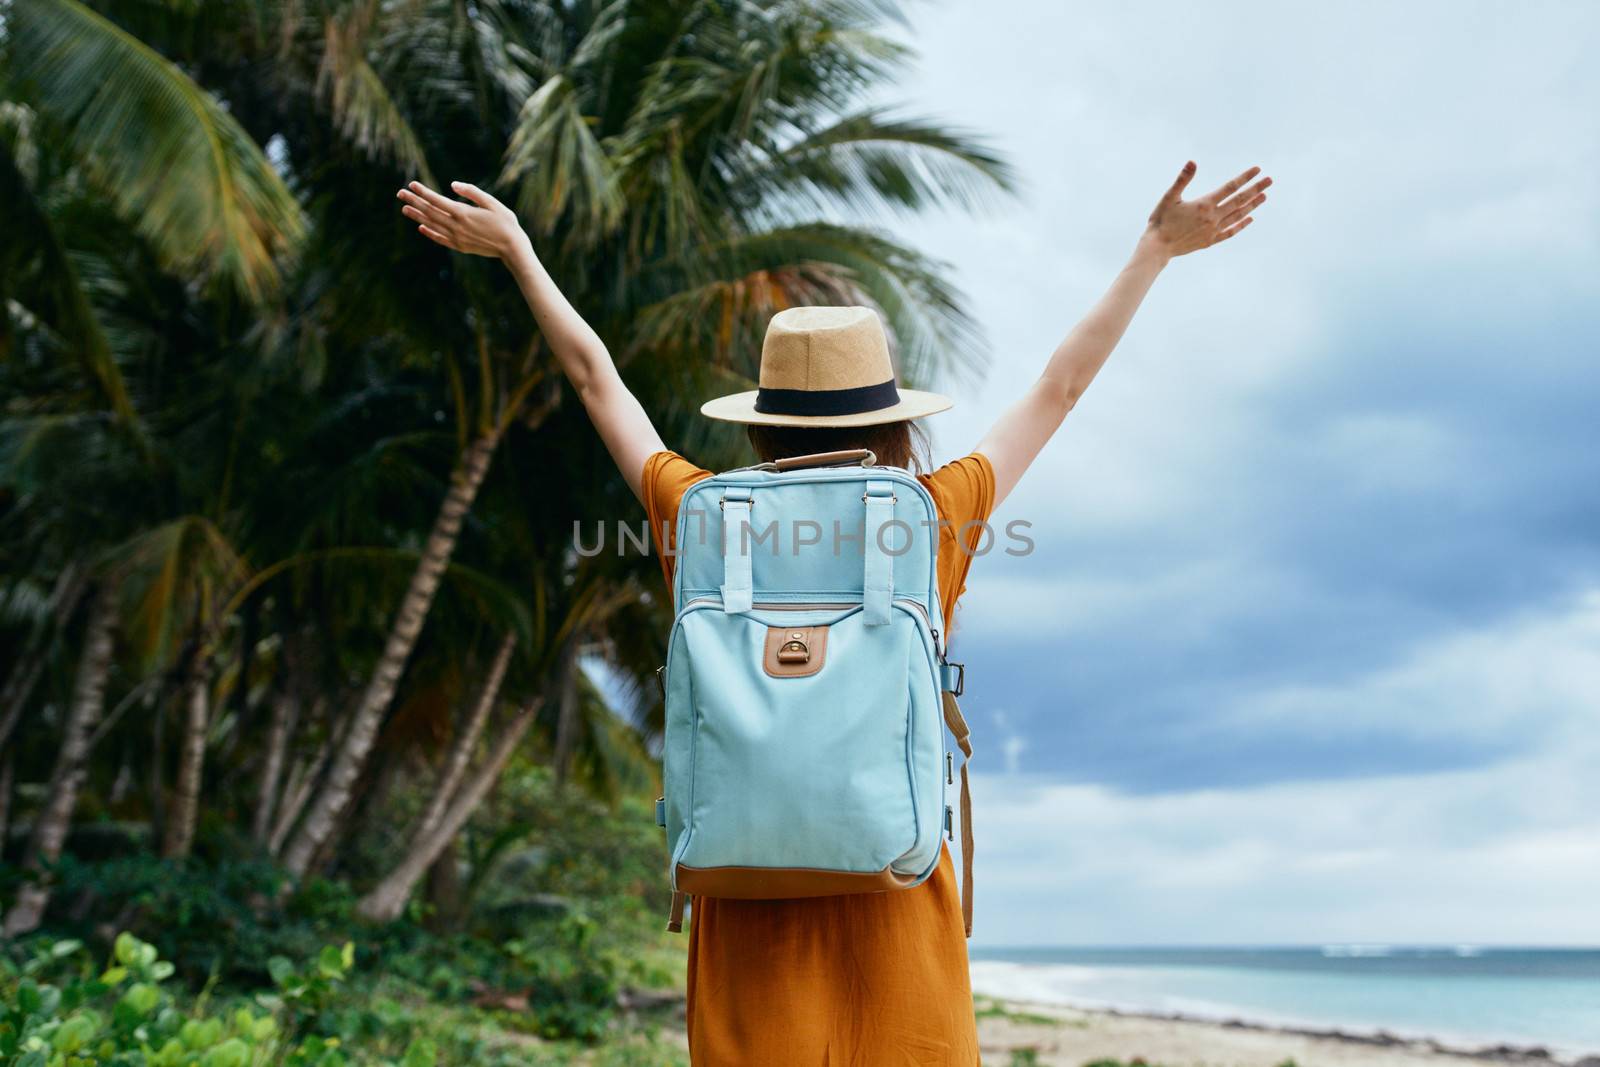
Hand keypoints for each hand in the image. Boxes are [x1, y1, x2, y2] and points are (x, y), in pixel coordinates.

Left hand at [396, 180, 528, 259]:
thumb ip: (471, 192)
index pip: (436, 200)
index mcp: (463, 213)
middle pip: (429, 212)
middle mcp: (456, 226)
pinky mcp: (459, 246)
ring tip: (404, 209)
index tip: (412, 184)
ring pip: (431, 225)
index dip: (423, 192)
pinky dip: (429, 233)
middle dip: (414, 201)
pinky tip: (421, 227)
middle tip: (399, 193)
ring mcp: (456, 238)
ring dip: (417, 216)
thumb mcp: (492, 202)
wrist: (512, 248)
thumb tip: (452, 185)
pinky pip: (440, 239)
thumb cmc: (505, 222)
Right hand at [1141, 161, 1270, 259]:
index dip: (1244, 177)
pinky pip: (1230, 231)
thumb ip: (1182, 179)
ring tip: (1264, 197)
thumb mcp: (1169, 197)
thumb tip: (1192, 162)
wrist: (1157, 248)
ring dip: (1252, 205)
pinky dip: (1241, 225)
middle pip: (1239, 200)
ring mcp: (1213, 230)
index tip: (1257, 170)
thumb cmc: (1160, 221)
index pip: (1230, 187)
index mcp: (1204, 204)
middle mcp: (1213, 217)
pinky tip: (1250, 219)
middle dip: (1255, 189)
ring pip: (1238, 215)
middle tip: (1270, 180)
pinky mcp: (1210, 240)